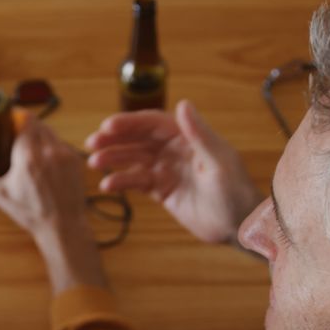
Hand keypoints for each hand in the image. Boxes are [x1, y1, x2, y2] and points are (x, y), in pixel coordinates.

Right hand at [0, 114, 88, 240]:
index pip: (25, 119)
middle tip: (15, 137)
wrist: (63, 226)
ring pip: (51, 133)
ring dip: (40, 136)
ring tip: (30, 151)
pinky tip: (45, 162)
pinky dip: (52, 148)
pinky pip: (62, 145)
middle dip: (26, 126)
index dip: (16, 116)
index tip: (8, 121)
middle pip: (38, 123)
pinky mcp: (77, 160)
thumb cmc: (30, 213)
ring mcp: (66, 154)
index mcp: (28, 157)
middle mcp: (49, 151)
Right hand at [85, 100, 261, 243]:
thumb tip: (183, 104)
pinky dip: (121, 182)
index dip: (130, 123)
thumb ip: (199, 134)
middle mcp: (174, 150)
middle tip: (91, 143)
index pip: (153, 123)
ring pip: (133, 159)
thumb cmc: (235, 190)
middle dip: (114, 139)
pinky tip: (107, 185)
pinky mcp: (162, 190)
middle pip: (138, 139)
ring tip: (94, 163)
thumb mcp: (219, 162)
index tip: (107, 126)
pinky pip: (136, 182)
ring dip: (113, 159)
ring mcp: (166, 170)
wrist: (238, 225)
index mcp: (188, 137)